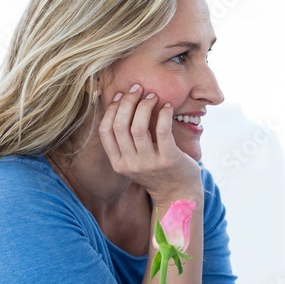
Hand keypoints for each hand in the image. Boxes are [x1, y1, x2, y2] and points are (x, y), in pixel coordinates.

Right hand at [98, 85, 200, 202]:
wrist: (178, 194)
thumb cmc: (157, 170)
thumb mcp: (134, 160)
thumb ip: (126, 141)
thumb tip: (121, 103)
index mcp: (118, 163)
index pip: (105, 131)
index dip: (112, 109)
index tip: (121, 95)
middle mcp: (130, 164)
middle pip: (120, 125)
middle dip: (128, 102)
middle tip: (138, 89)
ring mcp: (149, 163)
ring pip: (137, 127)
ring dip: (144, 106)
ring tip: (153, 96)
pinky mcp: (168, 160)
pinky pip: (162, 131)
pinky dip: (163, 114)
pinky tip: (167, 106)